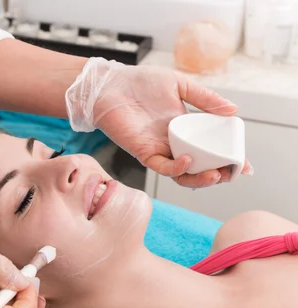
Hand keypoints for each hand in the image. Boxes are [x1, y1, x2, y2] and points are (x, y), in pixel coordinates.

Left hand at [65, 58, 252, 187]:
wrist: (110, 85)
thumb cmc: (140, 82)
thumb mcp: (180, 84)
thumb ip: (205, 98)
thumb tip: (234, 111)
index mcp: (186, 127)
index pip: (211, 148)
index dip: (228, 158)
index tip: (244, 166)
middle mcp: (174, 142)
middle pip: (200, 166)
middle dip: (217, 174)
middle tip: (230, 172)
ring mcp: (159, 149)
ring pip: (182, 174)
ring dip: (200, 178)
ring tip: (215, 175)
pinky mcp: (143, 152)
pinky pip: (162, 167)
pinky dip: (176, 168)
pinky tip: (187, 161)